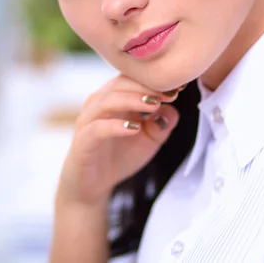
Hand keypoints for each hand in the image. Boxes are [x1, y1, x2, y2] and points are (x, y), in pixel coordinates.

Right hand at [57, 74, 181, 206]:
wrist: (93, 184)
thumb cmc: (119, 156)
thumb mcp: (149, 140)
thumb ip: (162, 124)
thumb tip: (172, 109)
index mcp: (114, 98)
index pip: (132, 79)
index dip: (155, 80)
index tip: (180, 85)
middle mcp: (99, 104)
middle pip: (119, 84)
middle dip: (146, 87)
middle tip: (170, 94)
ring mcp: (88, 121)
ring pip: (107, 101)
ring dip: (132, 100)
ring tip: (154, 105)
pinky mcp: (83, 140)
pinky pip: (97, 128)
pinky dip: (116, 126)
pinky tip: (134, 128)